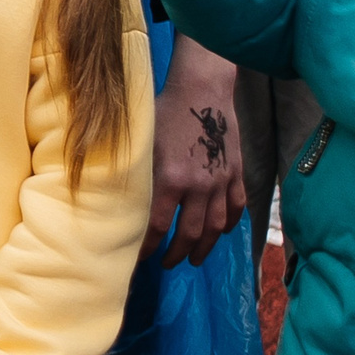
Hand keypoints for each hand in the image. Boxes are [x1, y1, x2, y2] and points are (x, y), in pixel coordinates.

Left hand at [143, 39, 245, 265]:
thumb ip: (137, 174)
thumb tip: (117, 202)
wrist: (202, 89)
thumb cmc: (164, 111)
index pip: (158, 226)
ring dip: (204, 246)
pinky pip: (237, 207)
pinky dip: (230, 223)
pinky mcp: (237, 173)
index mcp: (171, 179)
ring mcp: (221, 181)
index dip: (148, 246)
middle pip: (189, 233)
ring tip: (195, 258)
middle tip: (168, 265)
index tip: (140, 257)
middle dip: (177, 254)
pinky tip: (220, 232)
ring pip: (216, 226)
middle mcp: (199, 186)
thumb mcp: (143, 142)